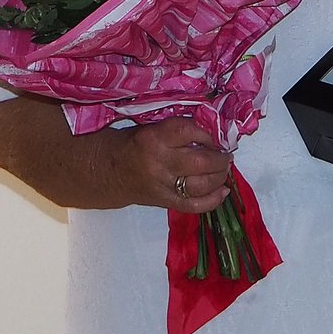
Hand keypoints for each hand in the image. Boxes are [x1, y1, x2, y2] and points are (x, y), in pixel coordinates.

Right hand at [116, 117, 231, 214]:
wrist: (107, 171)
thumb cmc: (131, 144)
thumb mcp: (150, 129)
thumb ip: (177, 131)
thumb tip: (212, 134)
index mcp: (153, 138)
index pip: (188, 131)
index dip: (207, 134)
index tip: (213, 136)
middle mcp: (159, 162)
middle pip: (200, 162)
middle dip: (220, 159)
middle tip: (226, 155)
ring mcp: (162, 185)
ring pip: (201, 185)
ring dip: (220, 177)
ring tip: (224, 169)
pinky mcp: (163, 202)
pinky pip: (194, 205)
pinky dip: (213, 200)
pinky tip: (223, 191)